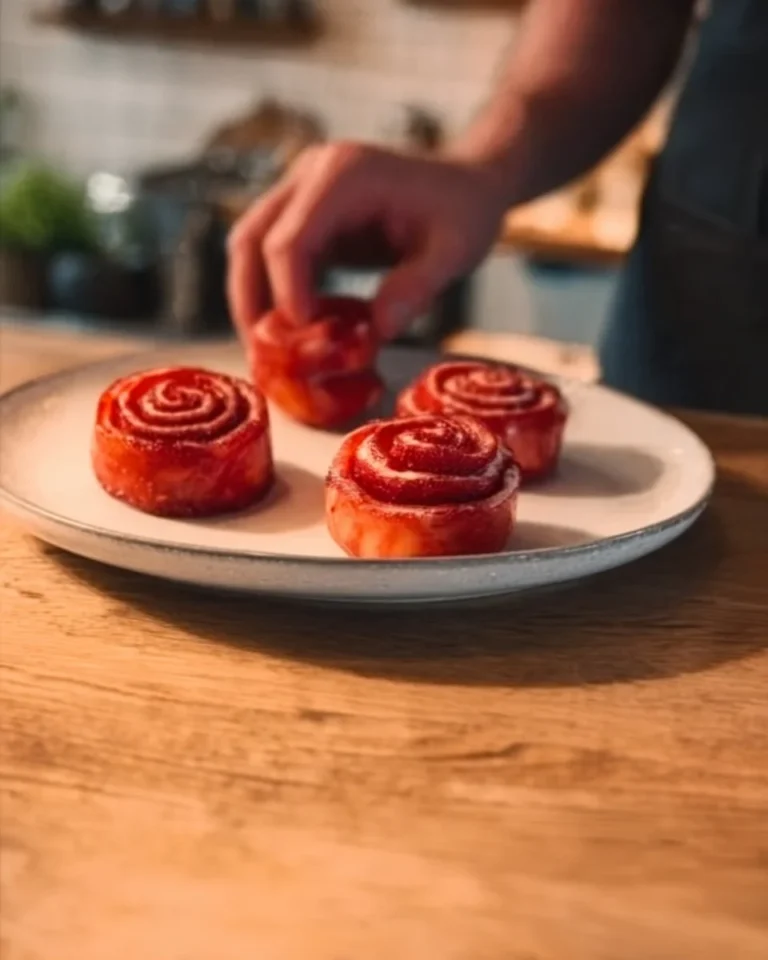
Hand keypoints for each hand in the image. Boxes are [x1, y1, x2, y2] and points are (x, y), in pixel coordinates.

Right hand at [227, 142, 507, 344]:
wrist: (466, 185)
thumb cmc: (464, 213)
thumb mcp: (456, 251)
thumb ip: (417, 287)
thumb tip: (376, 333)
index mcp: (345, 175)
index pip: (289, 240)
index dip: (288, 295)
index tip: (306, 340)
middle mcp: (312, 173)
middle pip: (250, 238)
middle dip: (250, 302)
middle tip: (264, 357)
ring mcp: (301, 189)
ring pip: (247, 244)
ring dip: (250, 299)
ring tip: (267, 351)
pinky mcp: (302, 212)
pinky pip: (267, 253)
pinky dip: (269, 292)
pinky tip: (286, 331)